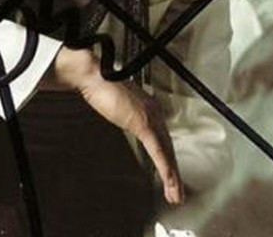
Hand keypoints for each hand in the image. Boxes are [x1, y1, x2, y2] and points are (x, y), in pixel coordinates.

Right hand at [39, 47, 184, 204]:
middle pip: (168, 148)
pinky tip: (169, 182)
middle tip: (177, 193)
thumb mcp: (117, 103)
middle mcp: (154, 112)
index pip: (163, 139)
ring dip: (172, 177)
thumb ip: (125, 110)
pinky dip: (165, 169)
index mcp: (149, 108)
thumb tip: (124, 113)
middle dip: (174, 173)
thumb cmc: (101, 86)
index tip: (170, 176)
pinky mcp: (143, 123)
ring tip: (175, 195)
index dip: (168, 160)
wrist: (95, 76)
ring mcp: (150, 117)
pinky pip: (158, 151)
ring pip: (166, 153)